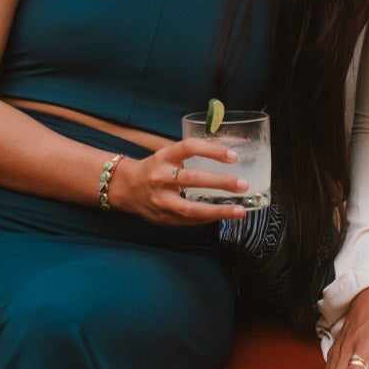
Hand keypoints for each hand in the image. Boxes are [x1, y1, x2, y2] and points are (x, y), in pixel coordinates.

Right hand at [106, 138, 248, 225]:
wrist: (125, 188)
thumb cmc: (155, 169)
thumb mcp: (168, 155)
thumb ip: (193, 156)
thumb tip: (230, 156)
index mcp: (163, 157)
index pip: (189, 147)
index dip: (212, 150)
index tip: (234, 156)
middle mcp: (160, 177)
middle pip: (192, 179)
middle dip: (220, 182)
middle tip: (243, 184)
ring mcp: (160, 200)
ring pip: (190, 208)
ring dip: (218, 211)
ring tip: (240, 211)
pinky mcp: (162, 217)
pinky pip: (189, 220)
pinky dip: (208, 218)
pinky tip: (223, 215)